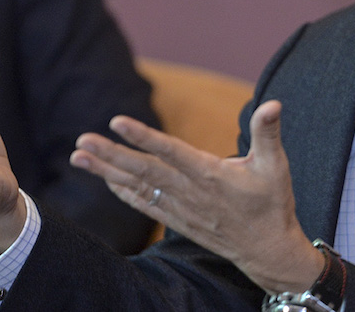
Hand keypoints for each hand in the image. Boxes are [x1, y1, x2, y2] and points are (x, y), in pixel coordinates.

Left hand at [70, 100, 323, 293]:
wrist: (268, 251)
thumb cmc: (272, 203)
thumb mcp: (275, 165)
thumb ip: (267, 133)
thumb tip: (273, 104)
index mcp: (211, 174)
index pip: (171, 151)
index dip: (143, 136)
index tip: (116, 122)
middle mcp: (190, 192)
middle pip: (144, 170)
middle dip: (111, 154)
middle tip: (82, 140)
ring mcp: (181, 208)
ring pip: (138, 187)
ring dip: (107, 172)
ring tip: (79, 156)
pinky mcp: (178, 220)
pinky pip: (144, 204)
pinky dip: (123, 191)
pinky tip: (105, 179)